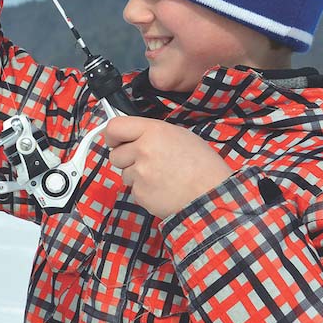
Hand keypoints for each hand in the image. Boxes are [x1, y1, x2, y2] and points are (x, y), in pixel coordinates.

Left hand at [104, 117, 233, 218]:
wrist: (211, 194)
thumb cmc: (202, 166)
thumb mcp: (180, 135)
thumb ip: (152, 133)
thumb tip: (133, 135)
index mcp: (153, 131)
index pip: (115, 127)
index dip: (111, 135)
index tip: (113, 139)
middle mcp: (143, 150)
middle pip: (115, 154)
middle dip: (126, 159)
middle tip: (147, 162)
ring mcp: (140, 174)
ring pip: (124, 174)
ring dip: (137, 176)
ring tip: (161, 177)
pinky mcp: (140, 194)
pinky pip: (133, 190)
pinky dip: (144, 191)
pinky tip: (162, 189)